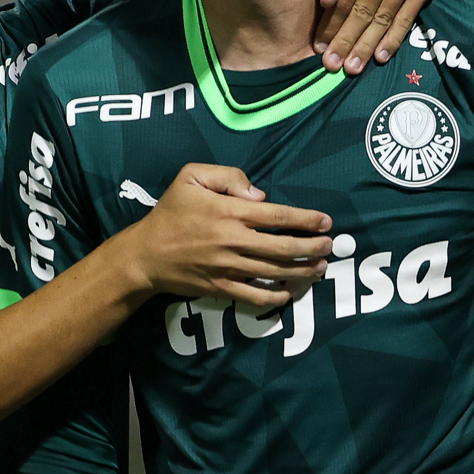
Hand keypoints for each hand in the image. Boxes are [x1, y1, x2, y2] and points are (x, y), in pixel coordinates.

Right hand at [120, 164, 331, 308]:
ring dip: (302, 271)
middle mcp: (233, 241)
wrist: (145, 254)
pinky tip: (289, 292)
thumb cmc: (170, 212)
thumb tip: (260, 195)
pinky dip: (276, 297)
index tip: (325, 221)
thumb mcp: (191, 176)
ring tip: (319, 267)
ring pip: (275, 272)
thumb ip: (228, 176)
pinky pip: (255, 297)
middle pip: (284, 247)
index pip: (278, 216)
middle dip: (312, 247)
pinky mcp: (221, 288)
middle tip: (329, 246)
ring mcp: (228, 267)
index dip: (307, 219)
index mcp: (229, 212)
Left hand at [314, 0, 438, 74]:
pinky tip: (380, 56)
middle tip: (334, 65)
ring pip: (384, 17)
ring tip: (353, 67)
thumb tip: (326, 2)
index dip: (331, 25)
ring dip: (368, 46)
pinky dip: (394, 38)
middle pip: (364, 11)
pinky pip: (408, 16)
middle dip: (347, 42)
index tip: (320, 47)